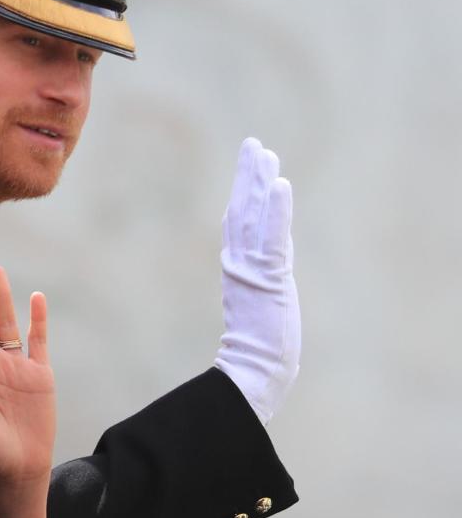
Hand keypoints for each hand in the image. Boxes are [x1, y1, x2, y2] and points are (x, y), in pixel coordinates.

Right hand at [214, 137, 300, 424]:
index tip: (249, 168)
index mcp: (239, 271)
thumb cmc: (256, 355)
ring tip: (263, 152)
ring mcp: (251, 269)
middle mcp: (240, 263)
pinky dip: (275, 209)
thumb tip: (264, 286)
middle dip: (248, 175)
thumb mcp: (259, 314)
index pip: (240, 224)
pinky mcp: (267, 277)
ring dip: (258, 182)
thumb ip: (259, 293)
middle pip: (243, 210)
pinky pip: (272, 237)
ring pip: (253, 215)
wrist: (251, 373)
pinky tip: (279, 183)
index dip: (243, 193)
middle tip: (254, 144)